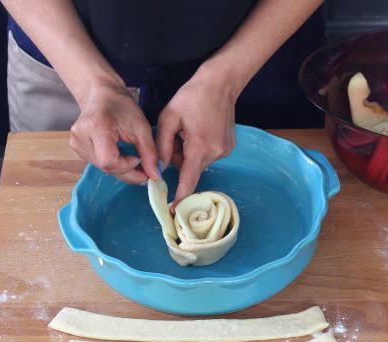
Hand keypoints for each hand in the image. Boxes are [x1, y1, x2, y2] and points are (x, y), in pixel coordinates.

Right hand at [70, 82, 159, 182]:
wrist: (101, 94)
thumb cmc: (121, 105)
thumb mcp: (141, 126)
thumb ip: (149, 152)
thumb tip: (154, 176)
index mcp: (95, 127)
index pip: (109, 161)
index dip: (127, 166)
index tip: (140, 159)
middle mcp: (80, 137)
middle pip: (106, 167)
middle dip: (128, 172)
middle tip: (144, 169)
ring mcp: (76, 143)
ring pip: (103, 168)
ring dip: (121, 169)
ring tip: (133, 159)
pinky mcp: (76, 147)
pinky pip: (98, 164)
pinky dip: (113, 164)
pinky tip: (121, 156)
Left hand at [156, 67, 236, 205]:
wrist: (220, 84)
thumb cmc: (191, 97)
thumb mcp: (168, 118)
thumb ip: (161, 146)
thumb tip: (159, 169)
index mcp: (199, 147)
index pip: (188, 180)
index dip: (180, 198)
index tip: (173, 212)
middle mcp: (215, 153)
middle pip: (190, 168)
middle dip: (179, 157)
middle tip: (177, 135)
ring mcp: (225, 151)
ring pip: (198, 162)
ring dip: (189, 152)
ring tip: (190, 129)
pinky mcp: (228, 147)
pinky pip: (207, 155)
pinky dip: (199, 148)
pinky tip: (200, 129)